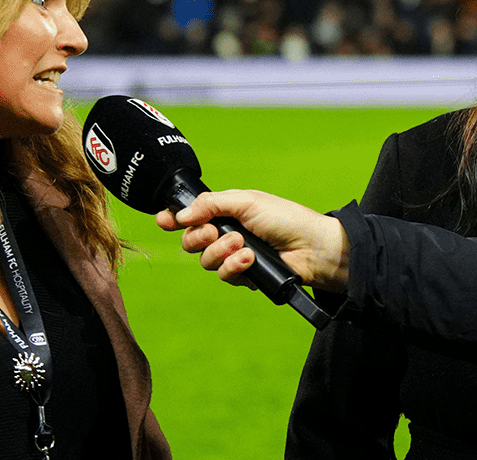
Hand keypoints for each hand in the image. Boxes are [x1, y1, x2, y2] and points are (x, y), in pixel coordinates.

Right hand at [155, 190, 351, 290]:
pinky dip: (234, 267)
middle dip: (198, 237)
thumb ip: (212, 204)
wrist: (312, 247)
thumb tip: (180, 214)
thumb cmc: (285, 218)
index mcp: (227, 211)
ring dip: (221, 252)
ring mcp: (234, 256)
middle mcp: (227, 233)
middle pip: (192, 240)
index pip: (193, 215)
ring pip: (206, 260)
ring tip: (243, 245)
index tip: (165, 220)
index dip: (174, 219)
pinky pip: (224, 275)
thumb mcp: (247, 202)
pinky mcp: (244, 276)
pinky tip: (250, 260)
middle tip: (216, 232)